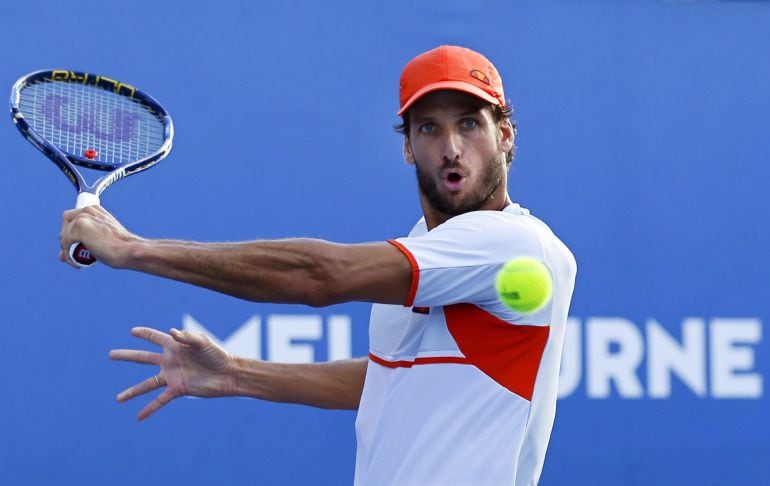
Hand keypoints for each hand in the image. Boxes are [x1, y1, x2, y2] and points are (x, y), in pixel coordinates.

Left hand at [59, 206, 137, 267]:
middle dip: (68, 245)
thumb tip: (61, 256)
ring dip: (68, 252)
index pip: (70, 220)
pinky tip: (80, 262)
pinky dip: (70, 255)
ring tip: (81, 261)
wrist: (128, 251)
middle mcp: (87, 210)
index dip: (70, 236)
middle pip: (64, 229)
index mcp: (95, 211)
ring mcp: (83, 217)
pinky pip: (65, 244)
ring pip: (63, 237)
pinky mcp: (79, 226)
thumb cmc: (119, 248)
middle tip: (78, 257)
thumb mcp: (99, 242)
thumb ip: (82, 243)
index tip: (78, 248)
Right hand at [109, 327, 235, 419]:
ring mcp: (172, 376)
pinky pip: (160, 400)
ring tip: (118, 399)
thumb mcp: (203, 342)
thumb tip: (172, 332)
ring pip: (147, 384)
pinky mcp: (178, 389)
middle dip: (127, 356)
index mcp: (175, 346)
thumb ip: (188, 337)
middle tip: (110, 354)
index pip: (155, 337)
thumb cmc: (217, 355)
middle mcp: (170, 361)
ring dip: (133, 391)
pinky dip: (150, 408)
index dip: (144, 333)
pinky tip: (138, 417)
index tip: (133, 331)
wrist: (228, 374)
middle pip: (143, 358)